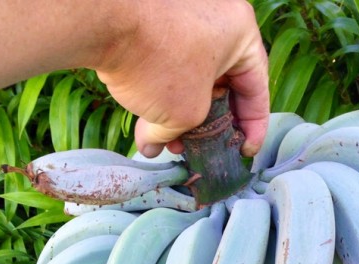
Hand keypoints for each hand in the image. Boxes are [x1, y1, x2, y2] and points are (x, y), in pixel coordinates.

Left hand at [94, 0, 268, 157]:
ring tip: (167, 143)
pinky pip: (165, 65)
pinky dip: (159, 95)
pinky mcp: (151, 22)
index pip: (256, 88)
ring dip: (180, 115)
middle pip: (221, 83)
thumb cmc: (158, 63)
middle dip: (208, 124)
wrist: (102, 20)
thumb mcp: (185, 112)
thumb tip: (154, 144)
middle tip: (202, 151)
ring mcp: (181, 16)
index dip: (252, 127)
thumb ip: (179, 133)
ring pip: (189, 76)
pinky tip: (146, 125)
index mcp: (240, 32)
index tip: (243, 151)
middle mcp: (215, 18)